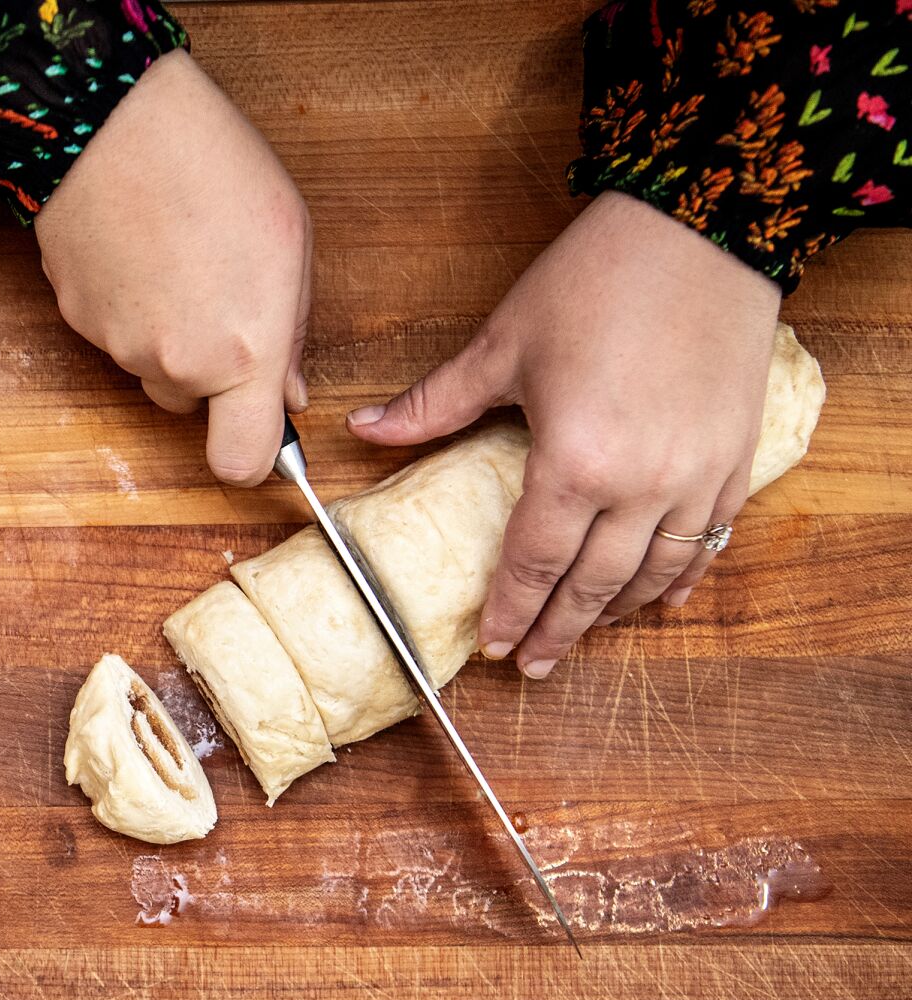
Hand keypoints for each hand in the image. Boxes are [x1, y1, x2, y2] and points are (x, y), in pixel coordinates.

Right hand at [35, 49, 310, 485]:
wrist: (113, 121)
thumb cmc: (211, 166)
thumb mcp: (289, 243)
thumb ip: (293, 332)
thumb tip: (288, 389)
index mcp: (244, 351)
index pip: (241, 463)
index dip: (253, 455)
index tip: (260, 427)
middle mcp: (177, 365)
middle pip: (191, 407)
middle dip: (207, 372)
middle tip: (216, 297)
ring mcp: (119, 347)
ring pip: (150, 369)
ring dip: (166, 334)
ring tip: (176, 258)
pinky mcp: (77, 321)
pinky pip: (112, 336)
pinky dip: (126, 307)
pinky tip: (139, 250)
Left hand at [345, 190, 779, 677]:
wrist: (705, 230)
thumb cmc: (600, 280)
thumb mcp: (503, 345)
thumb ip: (436, 404)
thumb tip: (365, 429)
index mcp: (576, 463)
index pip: (533, 562)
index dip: (511, 610)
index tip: (493, 645)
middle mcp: (642, 485)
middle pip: (593, 585)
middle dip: (558, 631)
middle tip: (533, 665)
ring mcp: (697, 478)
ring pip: (655, 574)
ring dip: (615, 613)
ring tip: (583, 636)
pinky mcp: (737, 459)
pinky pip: (710, 541)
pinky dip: (682, 576)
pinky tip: (660, 597)